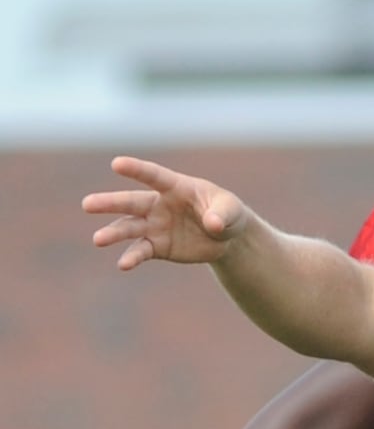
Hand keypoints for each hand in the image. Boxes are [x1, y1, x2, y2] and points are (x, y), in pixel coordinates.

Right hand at [83, 156, 250, 270]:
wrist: (227, 238)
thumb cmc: (227, 214)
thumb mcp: (231, 211)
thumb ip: (222, 214)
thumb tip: (213, 224)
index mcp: (176, 187)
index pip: (154, 176)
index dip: (137, 170)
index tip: (117, 163)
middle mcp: (159, 205)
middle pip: (131, 202)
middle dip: (110, 203)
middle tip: (88, 204)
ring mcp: (155, 226)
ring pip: (129, 228)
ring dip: (113, 233)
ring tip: (99, 239)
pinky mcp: (157, 246)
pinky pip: (141, 251)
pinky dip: (132, 257)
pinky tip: (123, 264)